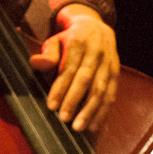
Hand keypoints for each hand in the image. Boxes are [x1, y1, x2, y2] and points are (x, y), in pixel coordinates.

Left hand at [30, 4, 118, 131]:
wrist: (96, 26)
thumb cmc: (69, 39)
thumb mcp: (55, 40)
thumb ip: (47, 54)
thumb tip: (36, 63)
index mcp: (79, 43)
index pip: (69, 68)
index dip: (60, 88)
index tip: (51, 105)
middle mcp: (97, 53)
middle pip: (86, 80)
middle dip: (75, 101)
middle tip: (64, 119)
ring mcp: (109, 63)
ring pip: (101, 89)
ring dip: (91, 110)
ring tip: (79, 127)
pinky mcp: (116, 72)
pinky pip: (111, 94)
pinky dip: (103, 111)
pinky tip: (94, 125)